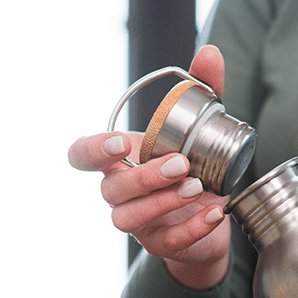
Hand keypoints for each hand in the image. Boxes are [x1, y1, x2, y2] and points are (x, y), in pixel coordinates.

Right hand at [67, 45, 230, 289]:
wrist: (211, 217)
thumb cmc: (193, 166)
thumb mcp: (200, 127)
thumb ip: (203, 91)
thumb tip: (210, 53)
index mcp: (119, 161)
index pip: (81, 156)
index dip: (92, 150)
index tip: (120, 143)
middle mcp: (120, 193)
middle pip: (111, 189)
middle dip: (144, 176)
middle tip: (181, 163)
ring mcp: (137, 223)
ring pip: (129, 218)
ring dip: (162, 202)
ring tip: (196, 186)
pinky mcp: (161, 244)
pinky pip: (168, 241)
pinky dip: (193, 228)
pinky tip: (216, 212)